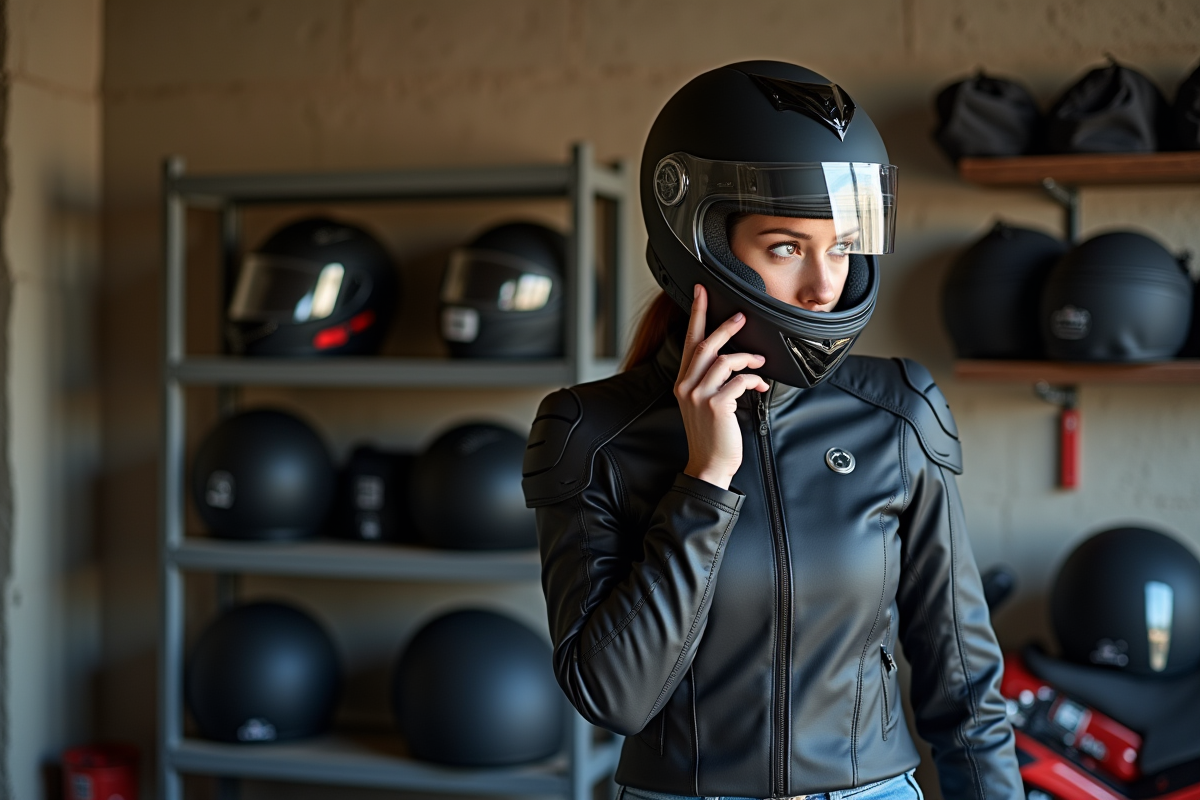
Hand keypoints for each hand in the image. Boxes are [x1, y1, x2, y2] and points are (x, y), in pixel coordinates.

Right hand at [675, 284, 768, 489]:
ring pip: (724, 361)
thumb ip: (711, 380)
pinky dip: (754, 379)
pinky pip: (739, 381)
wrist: (709, 465)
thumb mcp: (703, 403)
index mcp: (683, 382)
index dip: (697, 315)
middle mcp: (687, 386)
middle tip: (742, 316)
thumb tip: (733, 359)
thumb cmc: (712, 435)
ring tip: (759, 361)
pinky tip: (760, 386)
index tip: (702, 292)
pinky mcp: (717, 405)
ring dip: (747, 357)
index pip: (689, 342)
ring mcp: (700, 395)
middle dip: (725, 327)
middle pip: (705, 345)